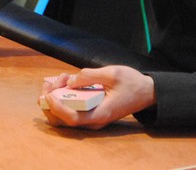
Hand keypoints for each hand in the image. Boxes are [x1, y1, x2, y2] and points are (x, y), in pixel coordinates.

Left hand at [39, 65, 155, 129]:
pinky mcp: (89, 112)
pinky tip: (66, 81)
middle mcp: (93, 121)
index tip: (50, 94)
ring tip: (60, 78)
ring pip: (64, 116)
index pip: (72, 118)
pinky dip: (63, 97)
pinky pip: (71, 109)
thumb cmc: (132, 83)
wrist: (146, 92)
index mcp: (100, 114)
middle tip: (50, 83)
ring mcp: (91, 118)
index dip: (57, 108)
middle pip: (62, 121)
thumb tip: (70, 81)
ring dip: (55, 98)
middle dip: (50, 102)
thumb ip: (91, 75)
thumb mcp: (113, 73)